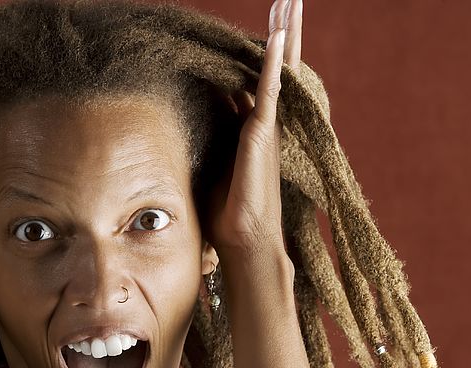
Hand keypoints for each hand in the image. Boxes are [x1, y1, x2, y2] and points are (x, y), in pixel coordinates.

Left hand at [207, 0, 302, 261]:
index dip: (258, 55)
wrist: (244, 241)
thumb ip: (205, 143)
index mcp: (252, 131)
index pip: (254, 82)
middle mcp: (264, 124)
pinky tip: (279, 34)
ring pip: (277, 70)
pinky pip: (269, 89)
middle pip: (273, 69)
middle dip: (281, 34)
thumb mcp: (210, 169)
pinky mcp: (262, 134)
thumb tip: (181, 130)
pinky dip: (275, 61)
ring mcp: (267, 127)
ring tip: (290, 1)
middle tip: (287, 0)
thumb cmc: (225, 215)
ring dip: (284, 35)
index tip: (262, 29)